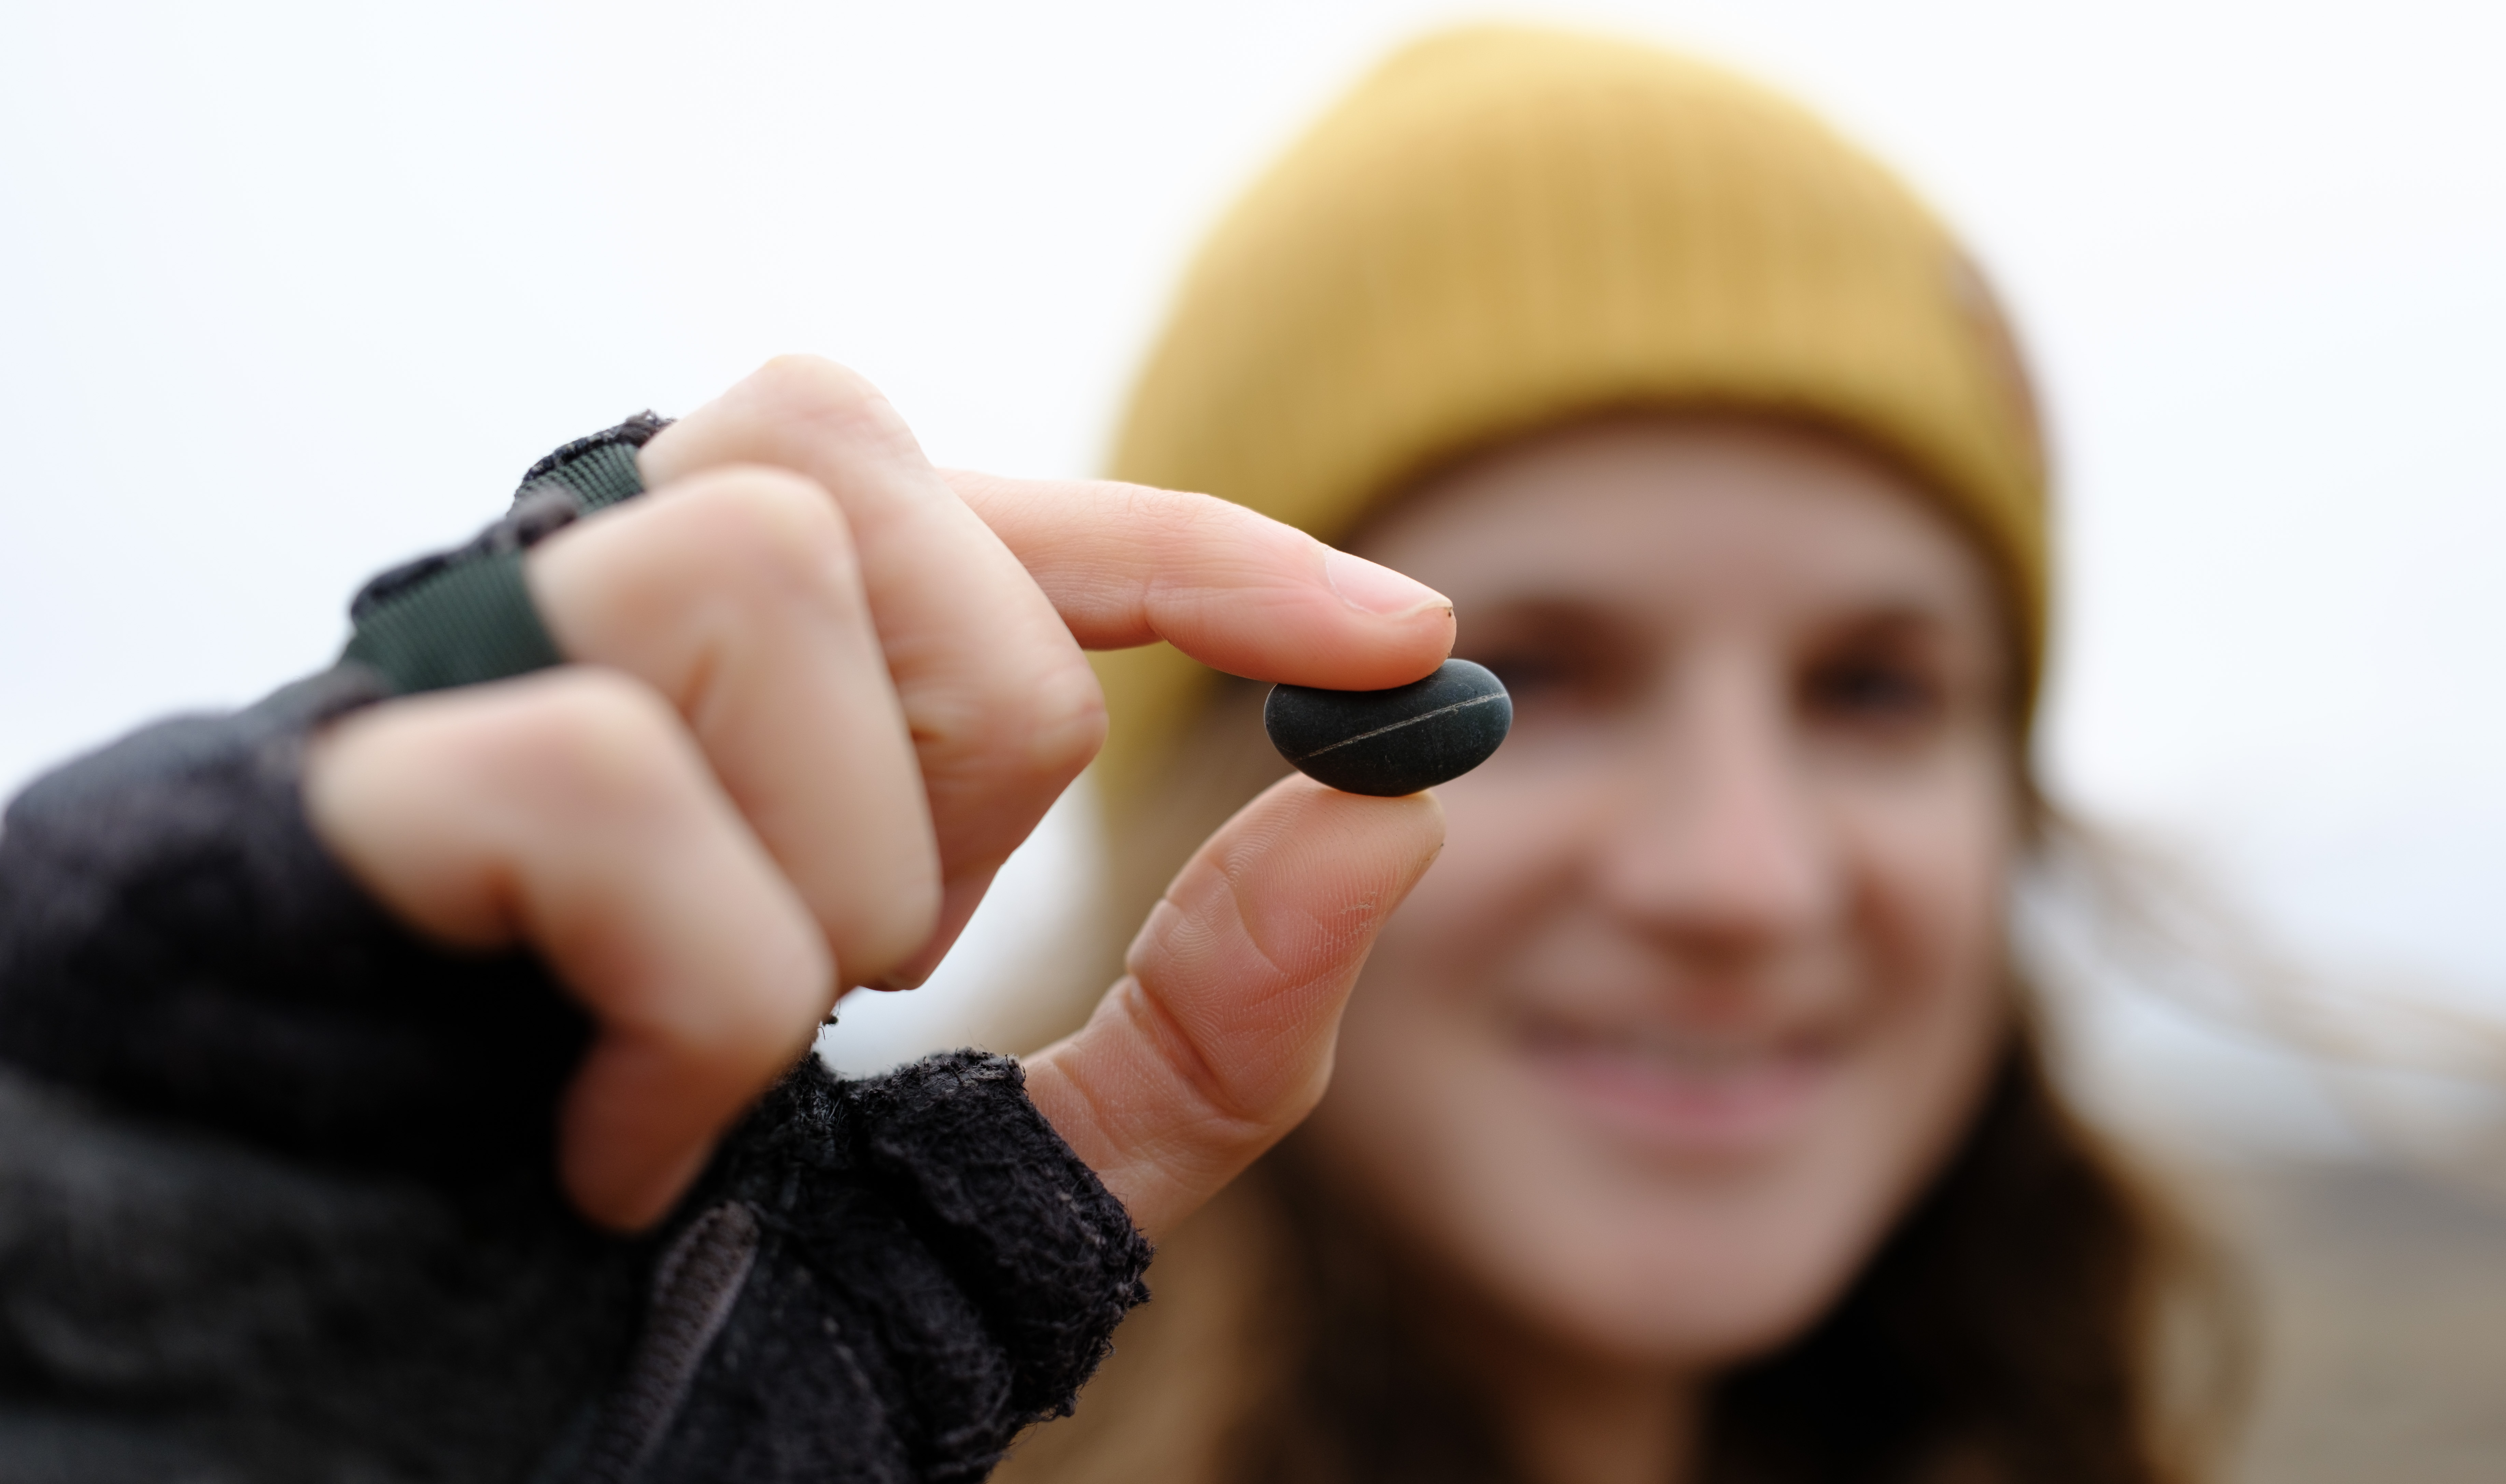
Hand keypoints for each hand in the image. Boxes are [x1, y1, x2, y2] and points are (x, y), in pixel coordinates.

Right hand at [304, 357, 1451, 1231]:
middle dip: (963, 727)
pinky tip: (622, 1138)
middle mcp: (566, 641)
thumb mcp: (1022, 1180)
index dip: (1202, 551)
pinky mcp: (318, 808)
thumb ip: (1208, 1025)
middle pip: (839, 455)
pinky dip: (688, 980)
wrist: (408, 1439)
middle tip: (878, 959)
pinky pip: (589, 768)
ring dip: (828, 862)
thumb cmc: (700, 1298)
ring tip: (732, 1056)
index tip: (1407, 645)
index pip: (987, 516)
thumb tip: (1397, 820)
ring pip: (734, 563)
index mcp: (727, 710)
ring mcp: (426, 701)